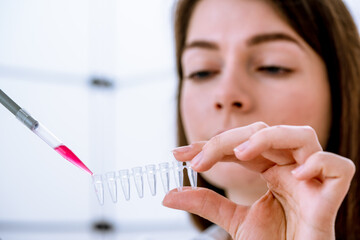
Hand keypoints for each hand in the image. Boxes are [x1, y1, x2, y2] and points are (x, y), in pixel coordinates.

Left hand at [163, 122, 354, 239]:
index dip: (211, 145)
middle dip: (228, 140)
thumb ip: (206, 204)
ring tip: (240, 154)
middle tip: (200, 159)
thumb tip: (170, 196)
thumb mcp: (234, 221)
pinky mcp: (331, 198)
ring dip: (268, 137)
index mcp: (272, 171)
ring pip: (301, 136)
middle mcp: (291, 169)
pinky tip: (296, 173)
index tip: (179, 154)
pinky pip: (338, 167)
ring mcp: (312, 180)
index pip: (241, 145)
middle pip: (264, 133)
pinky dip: (319, 163)